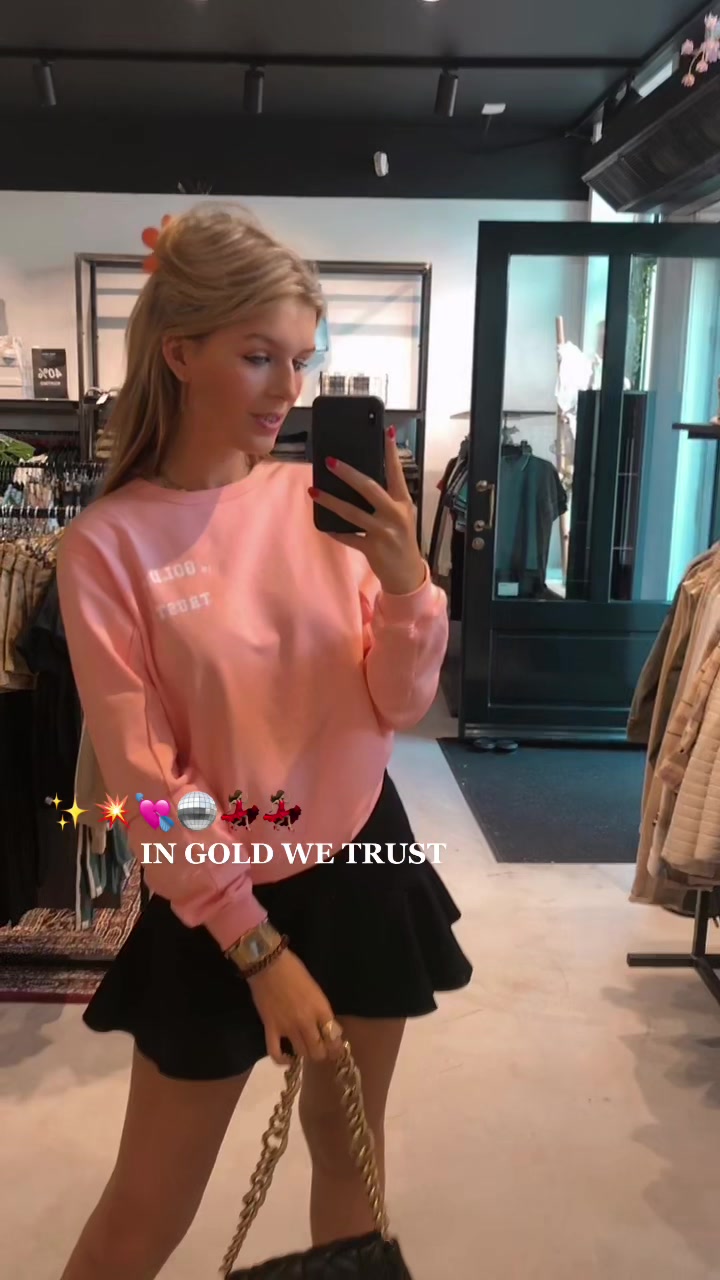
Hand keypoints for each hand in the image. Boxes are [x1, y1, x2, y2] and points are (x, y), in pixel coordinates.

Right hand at [247, 948, 343, 1065]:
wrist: (269, 965)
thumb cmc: (294, 970)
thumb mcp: (315, 989)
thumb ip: (321, 1009)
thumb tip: (326, 1026)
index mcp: (321, 1009)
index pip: (333, 1037)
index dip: (336, 1046)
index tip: (335, 1047)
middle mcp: (307, 1022)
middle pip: (319, 1051)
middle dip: (322, 1053)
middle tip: (320, 1048)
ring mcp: (288, 1027)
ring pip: (302, 1054)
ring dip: (306, 1054)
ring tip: (306, 1049)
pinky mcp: (271, 1029)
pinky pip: (276, 1053)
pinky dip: (282, 1061)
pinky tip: (287, 1059)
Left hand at [309, 427, 426, 596]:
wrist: (407, 574)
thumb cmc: (400, 540)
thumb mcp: (400, 516)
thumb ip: (385, 500)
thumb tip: (358, 481)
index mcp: (403, 502)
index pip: (397, 472)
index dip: (392, 452)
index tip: (387, 431)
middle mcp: (395, 514)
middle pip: (369, 488)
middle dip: (348, 474)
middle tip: (329, 461)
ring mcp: (384, 532)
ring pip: (353, 513)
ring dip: (331, 501)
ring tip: (314, 491)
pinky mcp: (373, 548)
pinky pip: (348, 537)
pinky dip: (335, 531)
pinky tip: (323, 525)